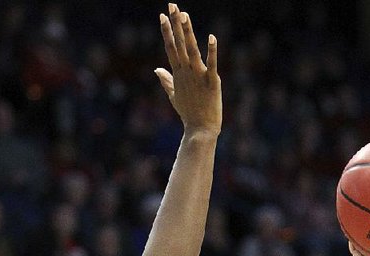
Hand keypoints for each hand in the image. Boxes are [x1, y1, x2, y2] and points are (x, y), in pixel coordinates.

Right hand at [156, 4, 221, 136]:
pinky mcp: (212, 82)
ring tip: (184, 14)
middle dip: (175, 24)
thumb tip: (156, 70)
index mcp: (178, 73)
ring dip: (187, 31)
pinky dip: (212, 51)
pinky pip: (212, 64)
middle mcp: (186, 72)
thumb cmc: (189, 114)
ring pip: (191, 49)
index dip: (166, 31)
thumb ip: (166, 81)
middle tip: (172, 5)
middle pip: (179, 44)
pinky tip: (212, 37)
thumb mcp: (174, 96)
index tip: (162, 15)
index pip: (170, 48)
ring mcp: (199, 76)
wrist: (200, 129)